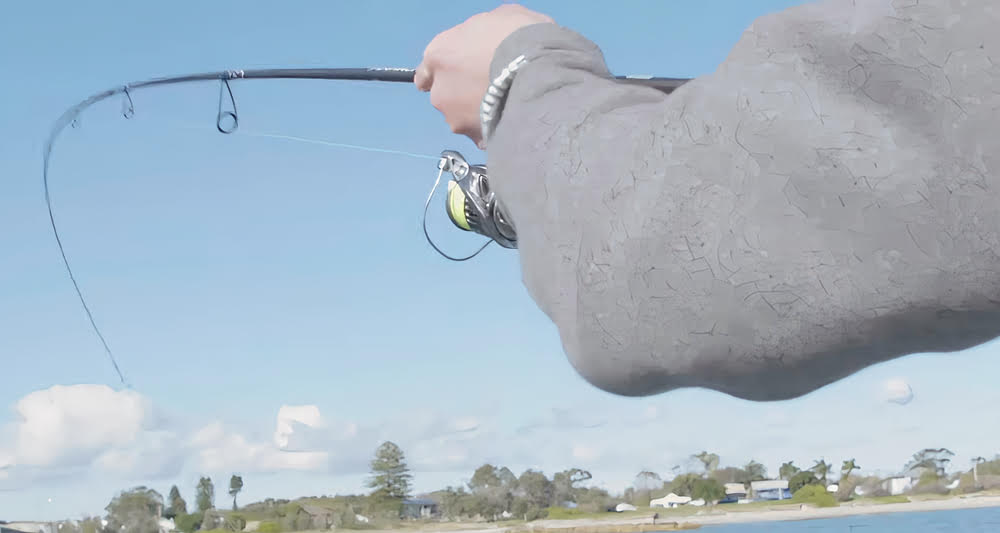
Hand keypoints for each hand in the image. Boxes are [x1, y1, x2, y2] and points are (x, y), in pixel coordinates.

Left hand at [415, 4, 554, 147]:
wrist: (539, 71)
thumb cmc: (518, 36)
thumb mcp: (497, 18)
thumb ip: (480, 37)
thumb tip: (485, 44)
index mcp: (438, 55)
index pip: (426, 73)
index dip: (445, 73)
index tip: (459, 76)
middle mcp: (439, 90)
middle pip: (446, 97)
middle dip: (464, 95)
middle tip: (492, 88)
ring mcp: (455, 118)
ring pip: (463, 119)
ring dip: (478, 115)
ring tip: (506, 106)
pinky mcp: (475, 138)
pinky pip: (482, 136)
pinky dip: (493, 131)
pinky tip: (511, 122)